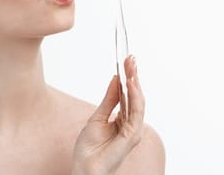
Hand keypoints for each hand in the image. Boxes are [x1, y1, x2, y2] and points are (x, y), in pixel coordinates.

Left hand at [72, 55, 144, 174]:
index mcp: (124, 120)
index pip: (130, 95)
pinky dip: (134, 97)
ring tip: (131, 67)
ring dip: (135, 83)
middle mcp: (132, 124)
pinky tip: (130, 84)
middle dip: (134, 76)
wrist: (84, 167)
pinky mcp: (132, 135)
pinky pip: (136, 113)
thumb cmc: (89, 149)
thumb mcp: (98, 117)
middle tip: (131, 58)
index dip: (129, 77)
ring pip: (139, 102)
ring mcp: (134, 130)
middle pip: (136, 96)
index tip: (127, 61)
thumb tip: (116, 80)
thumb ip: (109, 100)